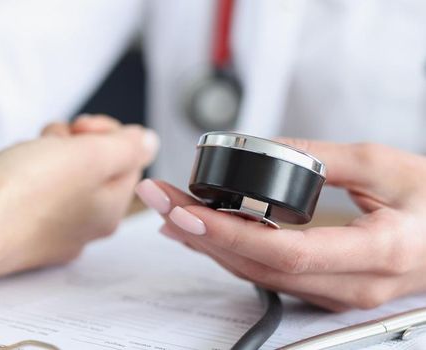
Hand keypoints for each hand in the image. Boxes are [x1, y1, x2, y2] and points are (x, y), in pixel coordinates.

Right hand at [0, 116, 157, 283]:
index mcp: (108, 210)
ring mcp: (43, 232)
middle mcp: (80, 228)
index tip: (78, 128)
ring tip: (12, 160)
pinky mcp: (10, 231)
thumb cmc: (20, 192)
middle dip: (62, 144)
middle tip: (44, 144)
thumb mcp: (89, 155)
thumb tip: (147, 141)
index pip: (127, 157)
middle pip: (86, 165)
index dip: (102, 132)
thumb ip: (127, 146)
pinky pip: (16, 190)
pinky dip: (5, 174)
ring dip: (31, 154)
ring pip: (48, 174)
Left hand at [136, 140, 425, 310]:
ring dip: (209, 244)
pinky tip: (205, 232)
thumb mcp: (388, 166)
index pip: (286, 252)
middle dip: (201, 233)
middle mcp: (356, 284)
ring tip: (170, 211)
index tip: (186, 210)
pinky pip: (271, 276)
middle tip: (160, 199)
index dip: (229, 233)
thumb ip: (324, 158)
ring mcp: (343, 295)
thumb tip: (265, 149)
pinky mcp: (331, 291)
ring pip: (261, 276)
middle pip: (260, 268)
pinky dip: (233, 252)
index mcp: (379, 252)